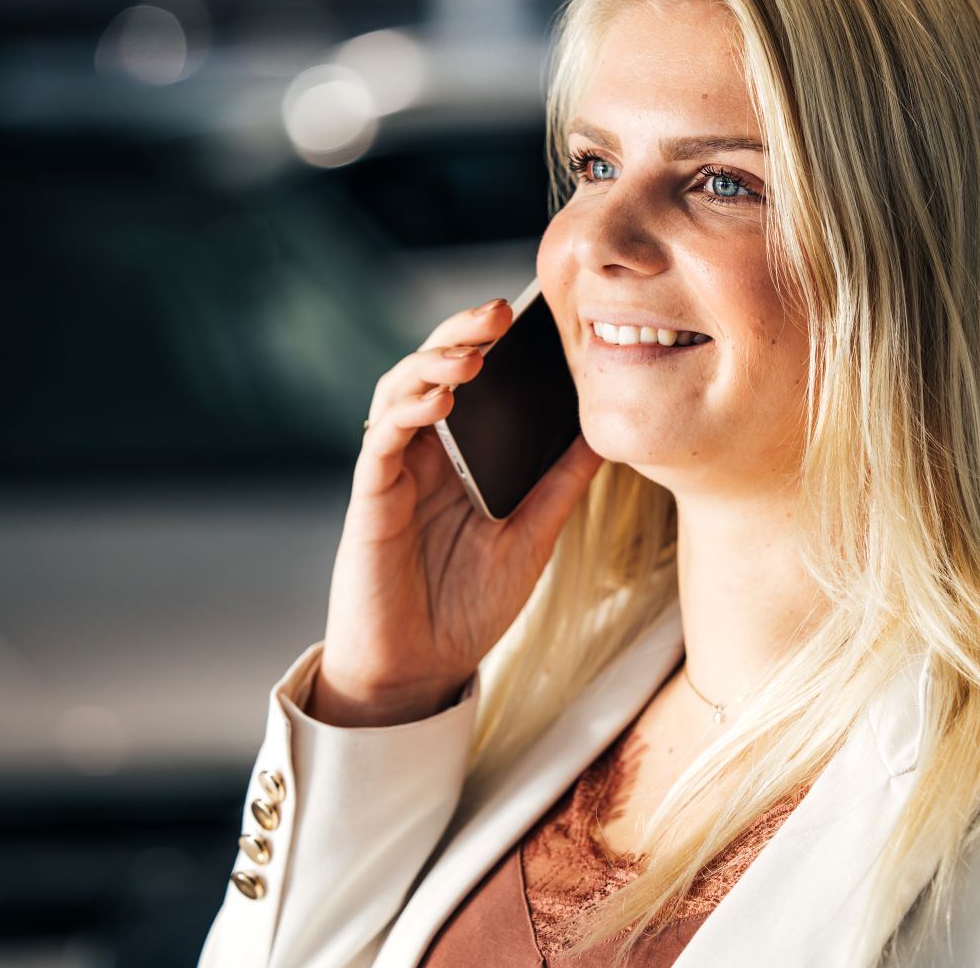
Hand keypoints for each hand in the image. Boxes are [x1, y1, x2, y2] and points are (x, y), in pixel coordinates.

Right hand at [310, 297, 603, 726]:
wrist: (422, 671)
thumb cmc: (469, 604)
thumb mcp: (535, 534)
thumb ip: (562, 481)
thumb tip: (608, 432)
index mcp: (461, 454)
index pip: (473, 380)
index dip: (493, 342)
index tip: (534, 313)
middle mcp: (424, 452)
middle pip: (433, 369)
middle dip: (462, 333)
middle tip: (500, 308)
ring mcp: (394, 471)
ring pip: (400, 390)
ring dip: (433, 362)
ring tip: (473, 351)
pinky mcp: (370, 497)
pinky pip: (382, 440)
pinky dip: (408, 412)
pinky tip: (440, 400)